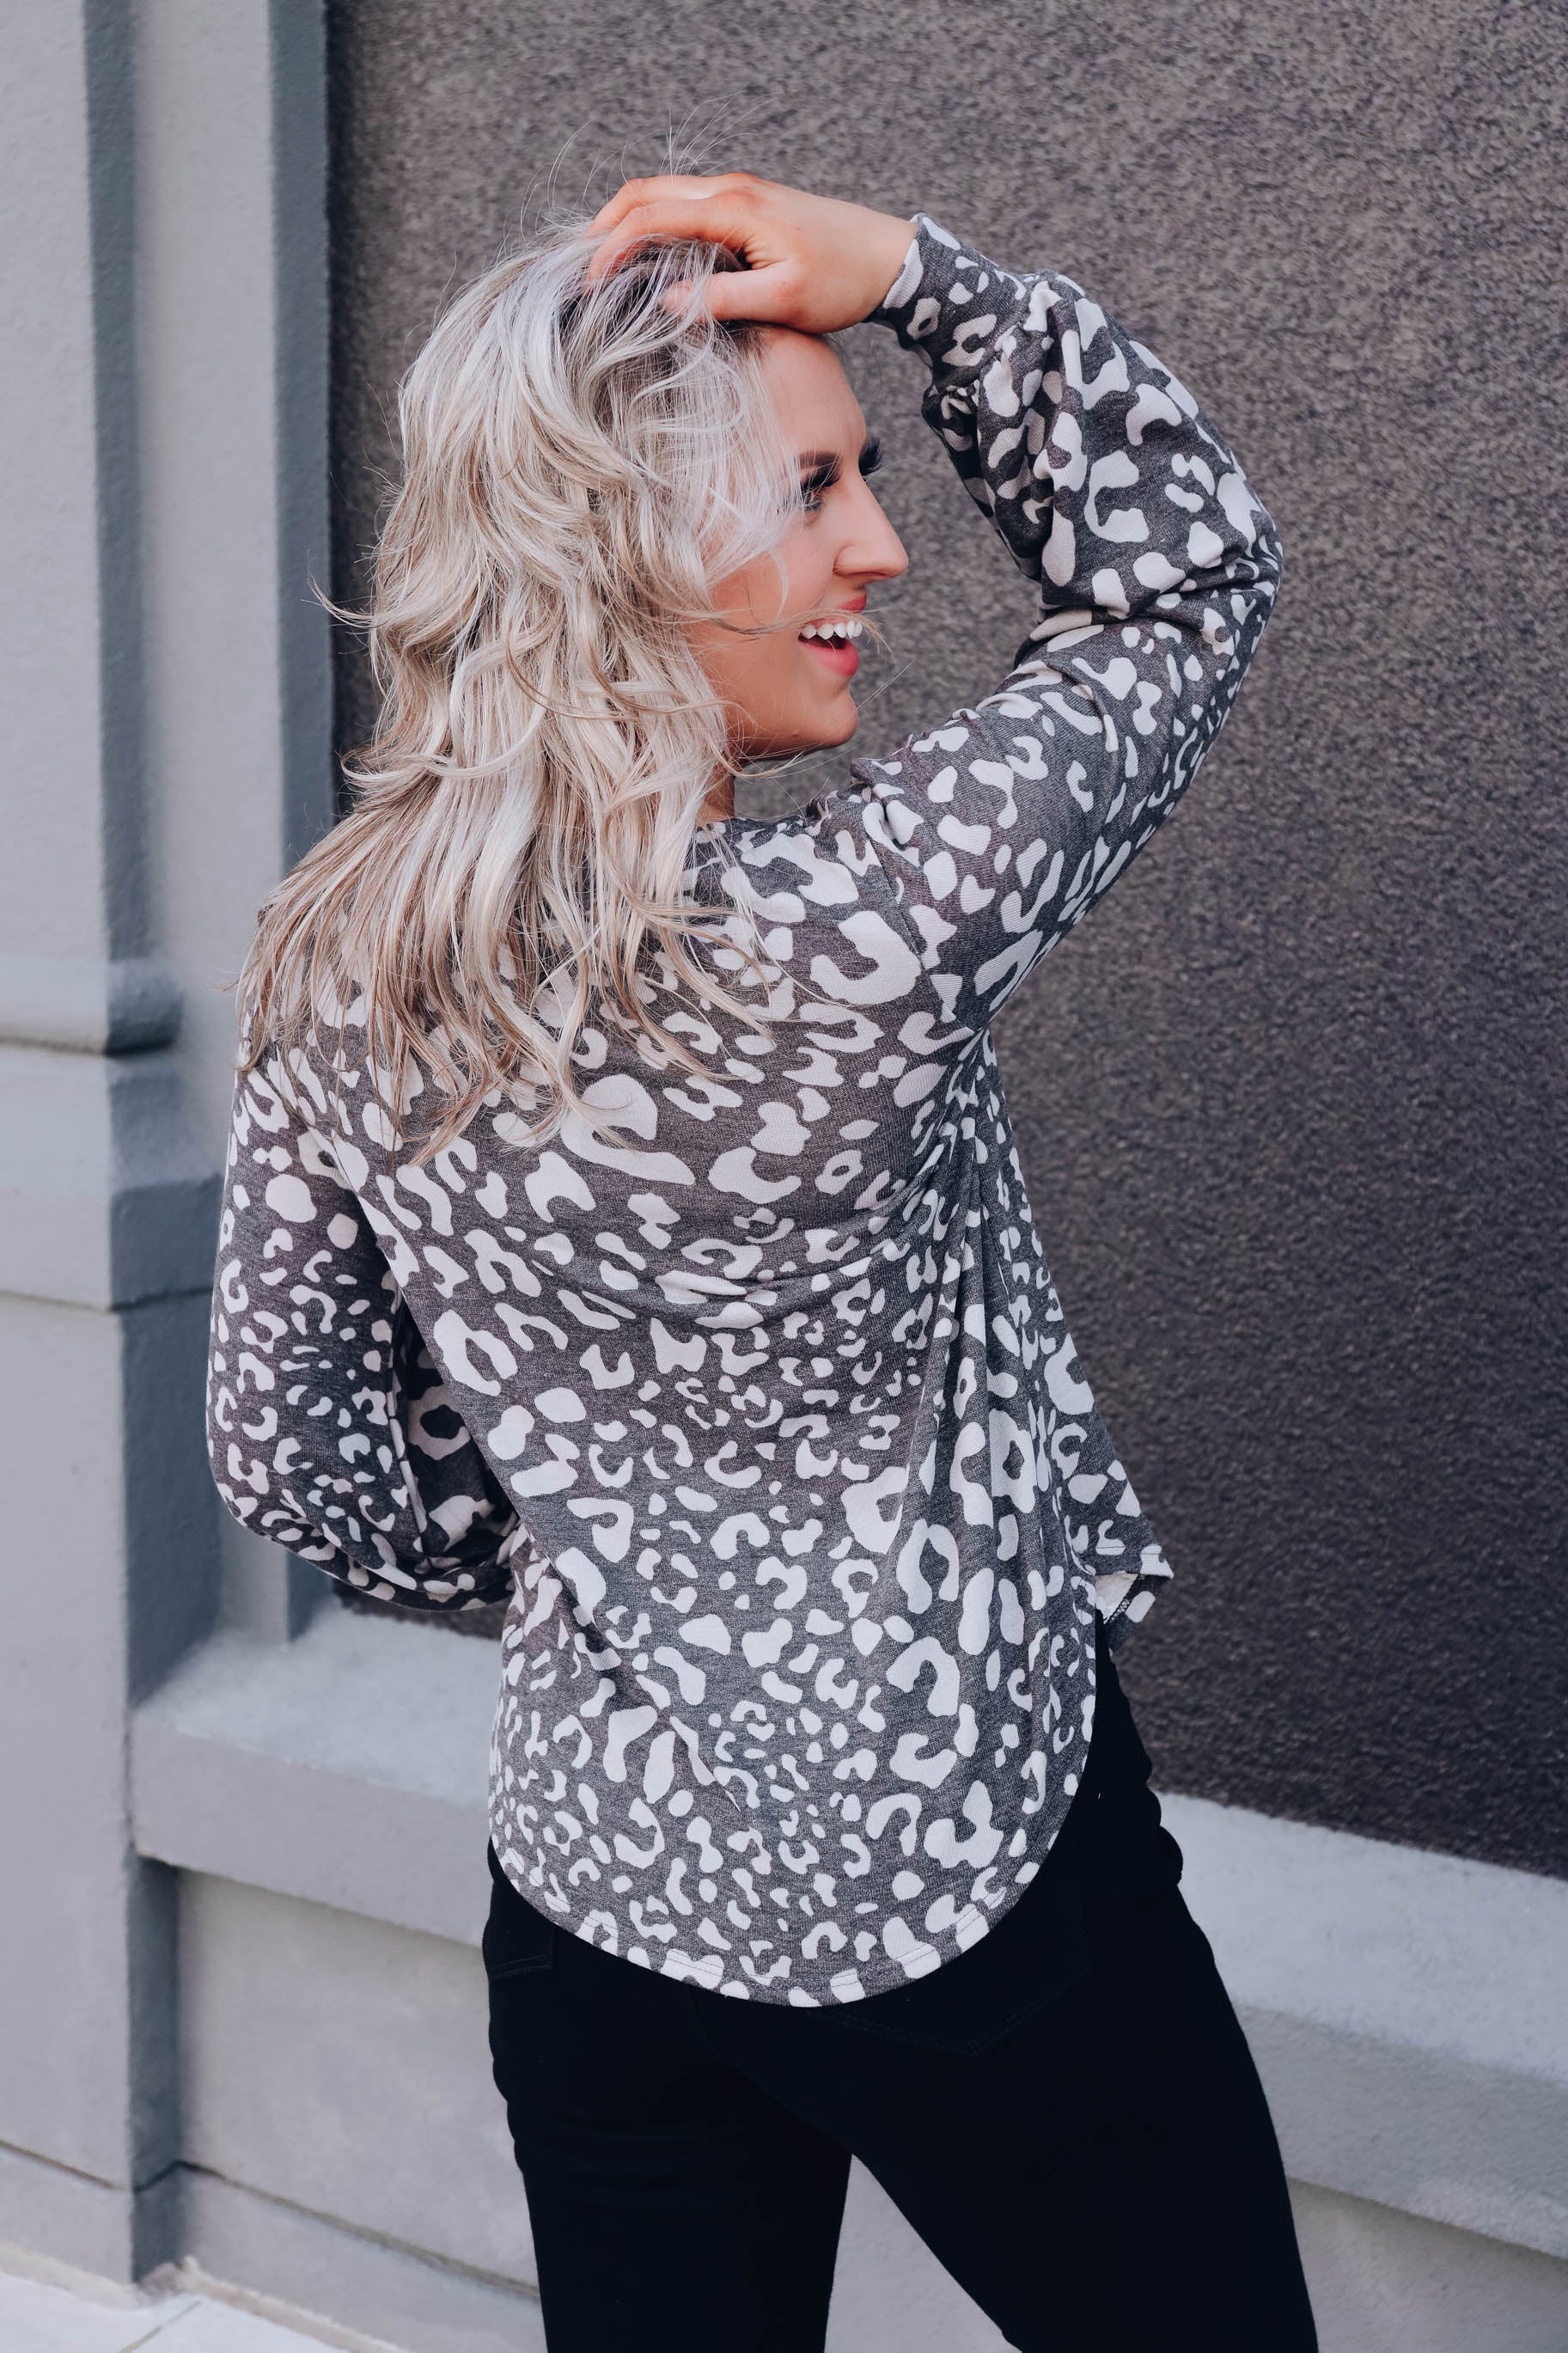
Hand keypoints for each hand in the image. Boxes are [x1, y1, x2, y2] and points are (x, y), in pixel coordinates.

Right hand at [586, 173, 914, 333]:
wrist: (887, 257)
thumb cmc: (841, 281)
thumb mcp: (782, 301)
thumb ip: (721, 300)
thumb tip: (665, 302)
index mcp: (732, 207)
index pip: (650, 217)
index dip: (612, 250)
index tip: (590, 286)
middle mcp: (729, 189)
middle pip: (646, 192)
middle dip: (605, 226)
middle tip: (579, 267)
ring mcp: (737, 192)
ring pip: (663, 194)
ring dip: (628, 222)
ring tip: (603, 262)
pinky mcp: (746, 204)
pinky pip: (686, 204)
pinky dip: (655, 223)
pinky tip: (647, 256)